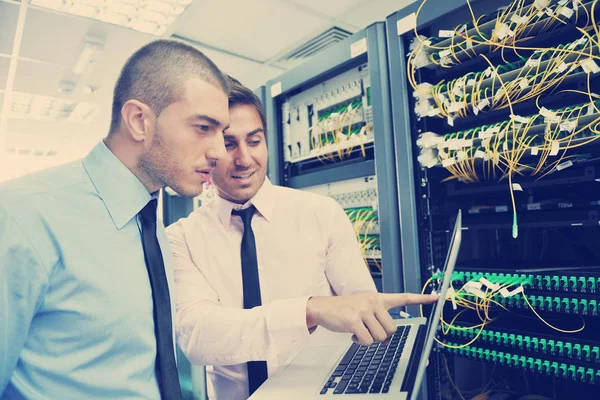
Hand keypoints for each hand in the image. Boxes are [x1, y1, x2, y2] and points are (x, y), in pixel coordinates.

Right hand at [306, 292, 437, 345]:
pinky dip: (360, 342)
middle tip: (368, 330)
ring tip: (358, 330)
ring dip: (369, 339)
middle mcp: (373, 301)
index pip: (403, 298)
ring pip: (380, 337)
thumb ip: (378, 321)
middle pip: (392, 329)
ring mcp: (364, 310)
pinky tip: (352, 334)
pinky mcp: (354, 320)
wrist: (323, 307)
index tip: (436, 297)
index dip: (421, 299)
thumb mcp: (364, 311)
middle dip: (381, 335)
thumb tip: (386, 341)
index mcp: (378, 298)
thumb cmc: (345, 310)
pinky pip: (366, 341)